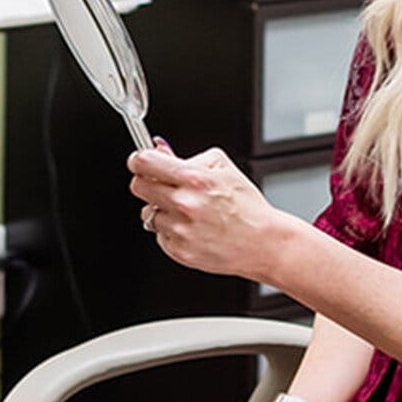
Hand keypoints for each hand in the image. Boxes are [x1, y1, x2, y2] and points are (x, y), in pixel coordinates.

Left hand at [129, 145, 289, 281]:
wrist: (263, 242)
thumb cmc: (247, 207)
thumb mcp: (223, 168)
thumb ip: (190, 158)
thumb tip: (161, 151)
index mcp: (194, 179)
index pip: (144, 163)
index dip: (138, 160)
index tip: (139, 162)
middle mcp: (184, 204)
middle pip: (138, 186)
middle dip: (147, 183)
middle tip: (162, 185)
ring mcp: (180, 229)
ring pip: (148, 213)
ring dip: (162, 210)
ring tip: (188, 212)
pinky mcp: (179, 250)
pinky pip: (159, 235)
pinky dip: (170, 230)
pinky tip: (192, 228)